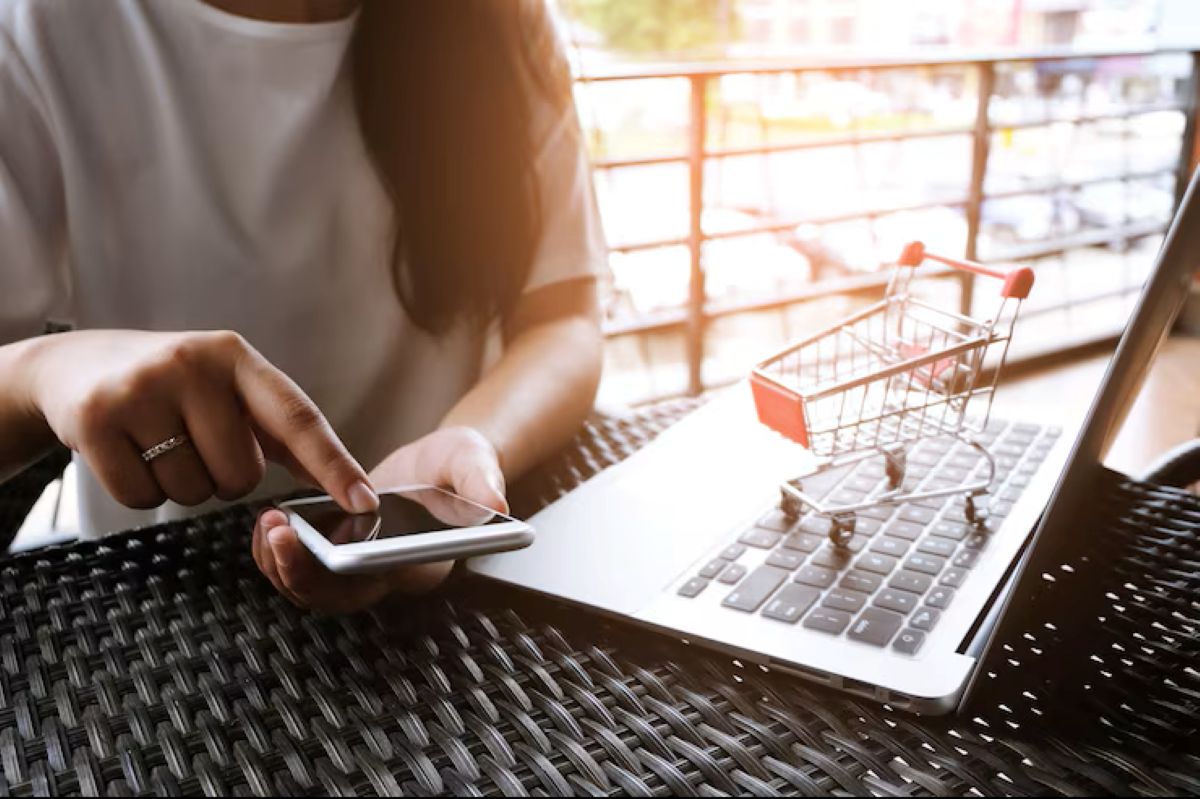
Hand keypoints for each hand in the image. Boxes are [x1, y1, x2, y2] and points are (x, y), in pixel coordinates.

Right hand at [22, 329, 377, 511]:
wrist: (73, 365)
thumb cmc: (169, 385)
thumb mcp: (226, 387)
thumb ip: (280, 429)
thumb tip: (344, 482)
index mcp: (237, 357)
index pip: (298, 418)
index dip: (334, 464)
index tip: (364, 501)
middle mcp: (193, 364)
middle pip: (241, 475)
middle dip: (224, 478)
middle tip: (194, 443)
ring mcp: (142, 389)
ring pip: (193, 491)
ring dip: (181, 485)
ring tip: (158, 443)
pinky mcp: (96, 419)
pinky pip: (142, 497)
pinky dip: (140, 491)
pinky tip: (128, 452)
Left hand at [253, 427, 506, 612]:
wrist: (444, 465)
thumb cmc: (462, 468)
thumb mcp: (476, 464)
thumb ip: (484, 483)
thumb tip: (494, 506)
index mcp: (421, 564)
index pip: (379, 584)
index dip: (345, 577)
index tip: (325, 553)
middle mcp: (387, 575)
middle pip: (332, 596)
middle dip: (297, 571)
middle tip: (277, 534)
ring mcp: (359, 567)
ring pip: (309, 586)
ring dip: (280, 562)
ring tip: (268, 523)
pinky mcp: (339, 551)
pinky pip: (301, 565)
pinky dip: (280, 549)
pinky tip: (272, 520)